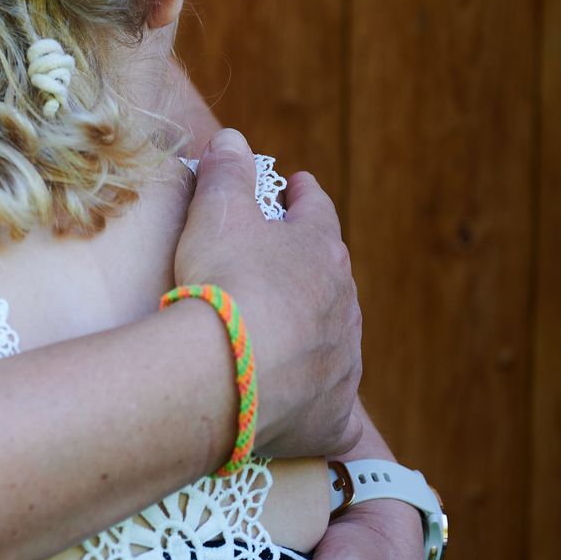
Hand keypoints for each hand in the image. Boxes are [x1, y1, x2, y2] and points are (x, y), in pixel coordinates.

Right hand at [174, 129, 362, 459]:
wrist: (231, 369)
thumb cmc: (225, 282)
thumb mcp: (217, 212)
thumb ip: (226, 173)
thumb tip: (232, 138)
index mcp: (319, 251)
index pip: (317, 213)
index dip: (305, 198)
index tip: (301, 186)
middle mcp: (342, 304)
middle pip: (333, 279)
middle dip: (315, 269)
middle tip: (295, 263)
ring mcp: (341, 362)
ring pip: (338, 342)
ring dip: (319, 334)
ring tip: (296, 336)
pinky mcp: (331, 415)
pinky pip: (338, 418)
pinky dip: (332, 416)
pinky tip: (329, 421)